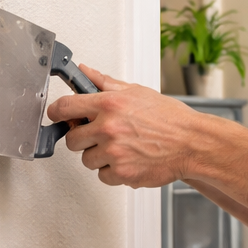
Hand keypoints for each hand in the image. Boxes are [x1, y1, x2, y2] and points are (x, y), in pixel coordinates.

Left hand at [47, 66, 204, 186]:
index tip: (56, 116)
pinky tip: (128, 161)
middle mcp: (108, 128)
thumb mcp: (136, 92)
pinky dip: (113, 172)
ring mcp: (113, 152)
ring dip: (99, 157)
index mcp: (109, 104)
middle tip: (99, 136)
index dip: (56, 113)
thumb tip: (85, 72)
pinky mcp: (122, 173)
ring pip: (87, 160)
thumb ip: (105, 83)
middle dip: (82, 138)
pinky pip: (103, 176)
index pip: (65, 107)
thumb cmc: (170, 118)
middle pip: (72, 139)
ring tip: (121, 149)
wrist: (192, 143)